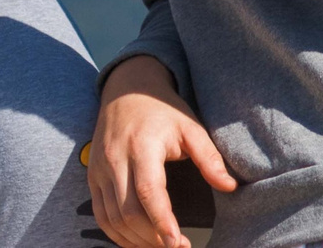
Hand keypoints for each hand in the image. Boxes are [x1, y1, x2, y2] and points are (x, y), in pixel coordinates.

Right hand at [89, 56, 236, 247]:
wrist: (125, 89)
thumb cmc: (161, 110)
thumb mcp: (190, 126)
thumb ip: (209, 157)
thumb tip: (229, 187)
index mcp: (141, 146)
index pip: (148, 191)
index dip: (162, 221)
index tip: (178, 243)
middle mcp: (115, 159)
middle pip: (128, 211)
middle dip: (153, 238)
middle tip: (178, 246)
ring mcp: (100, 169)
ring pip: (112, 218)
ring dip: (136, 240)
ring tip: (162, 245)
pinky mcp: (93, 176)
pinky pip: (100, 214)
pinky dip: (117, 234)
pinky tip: (139, 240)